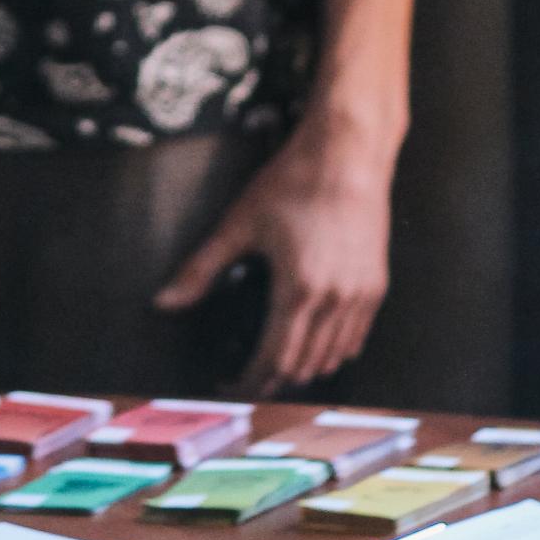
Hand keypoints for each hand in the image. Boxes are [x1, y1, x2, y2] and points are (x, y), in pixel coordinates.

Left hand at [153, 116, 393, 394]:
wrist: (348, 153)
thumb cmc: (293, 182)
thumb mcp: (240, 222)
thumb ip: (201, 269)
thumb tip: (164, 301)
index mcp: (298, 290)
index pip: (273, 360)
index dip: (249, 381)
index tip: (229, 386)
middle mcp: (334, 301)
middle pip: (302, 367)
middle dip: (271, 380)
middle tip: (246, 379)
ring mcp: (360, 296)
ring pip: (332, 359)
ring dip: (302, 369)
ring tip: (274, 364)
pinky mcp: (376, 286)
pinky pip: (355, 339)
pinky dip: (332, 352)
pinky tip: (312, 343)